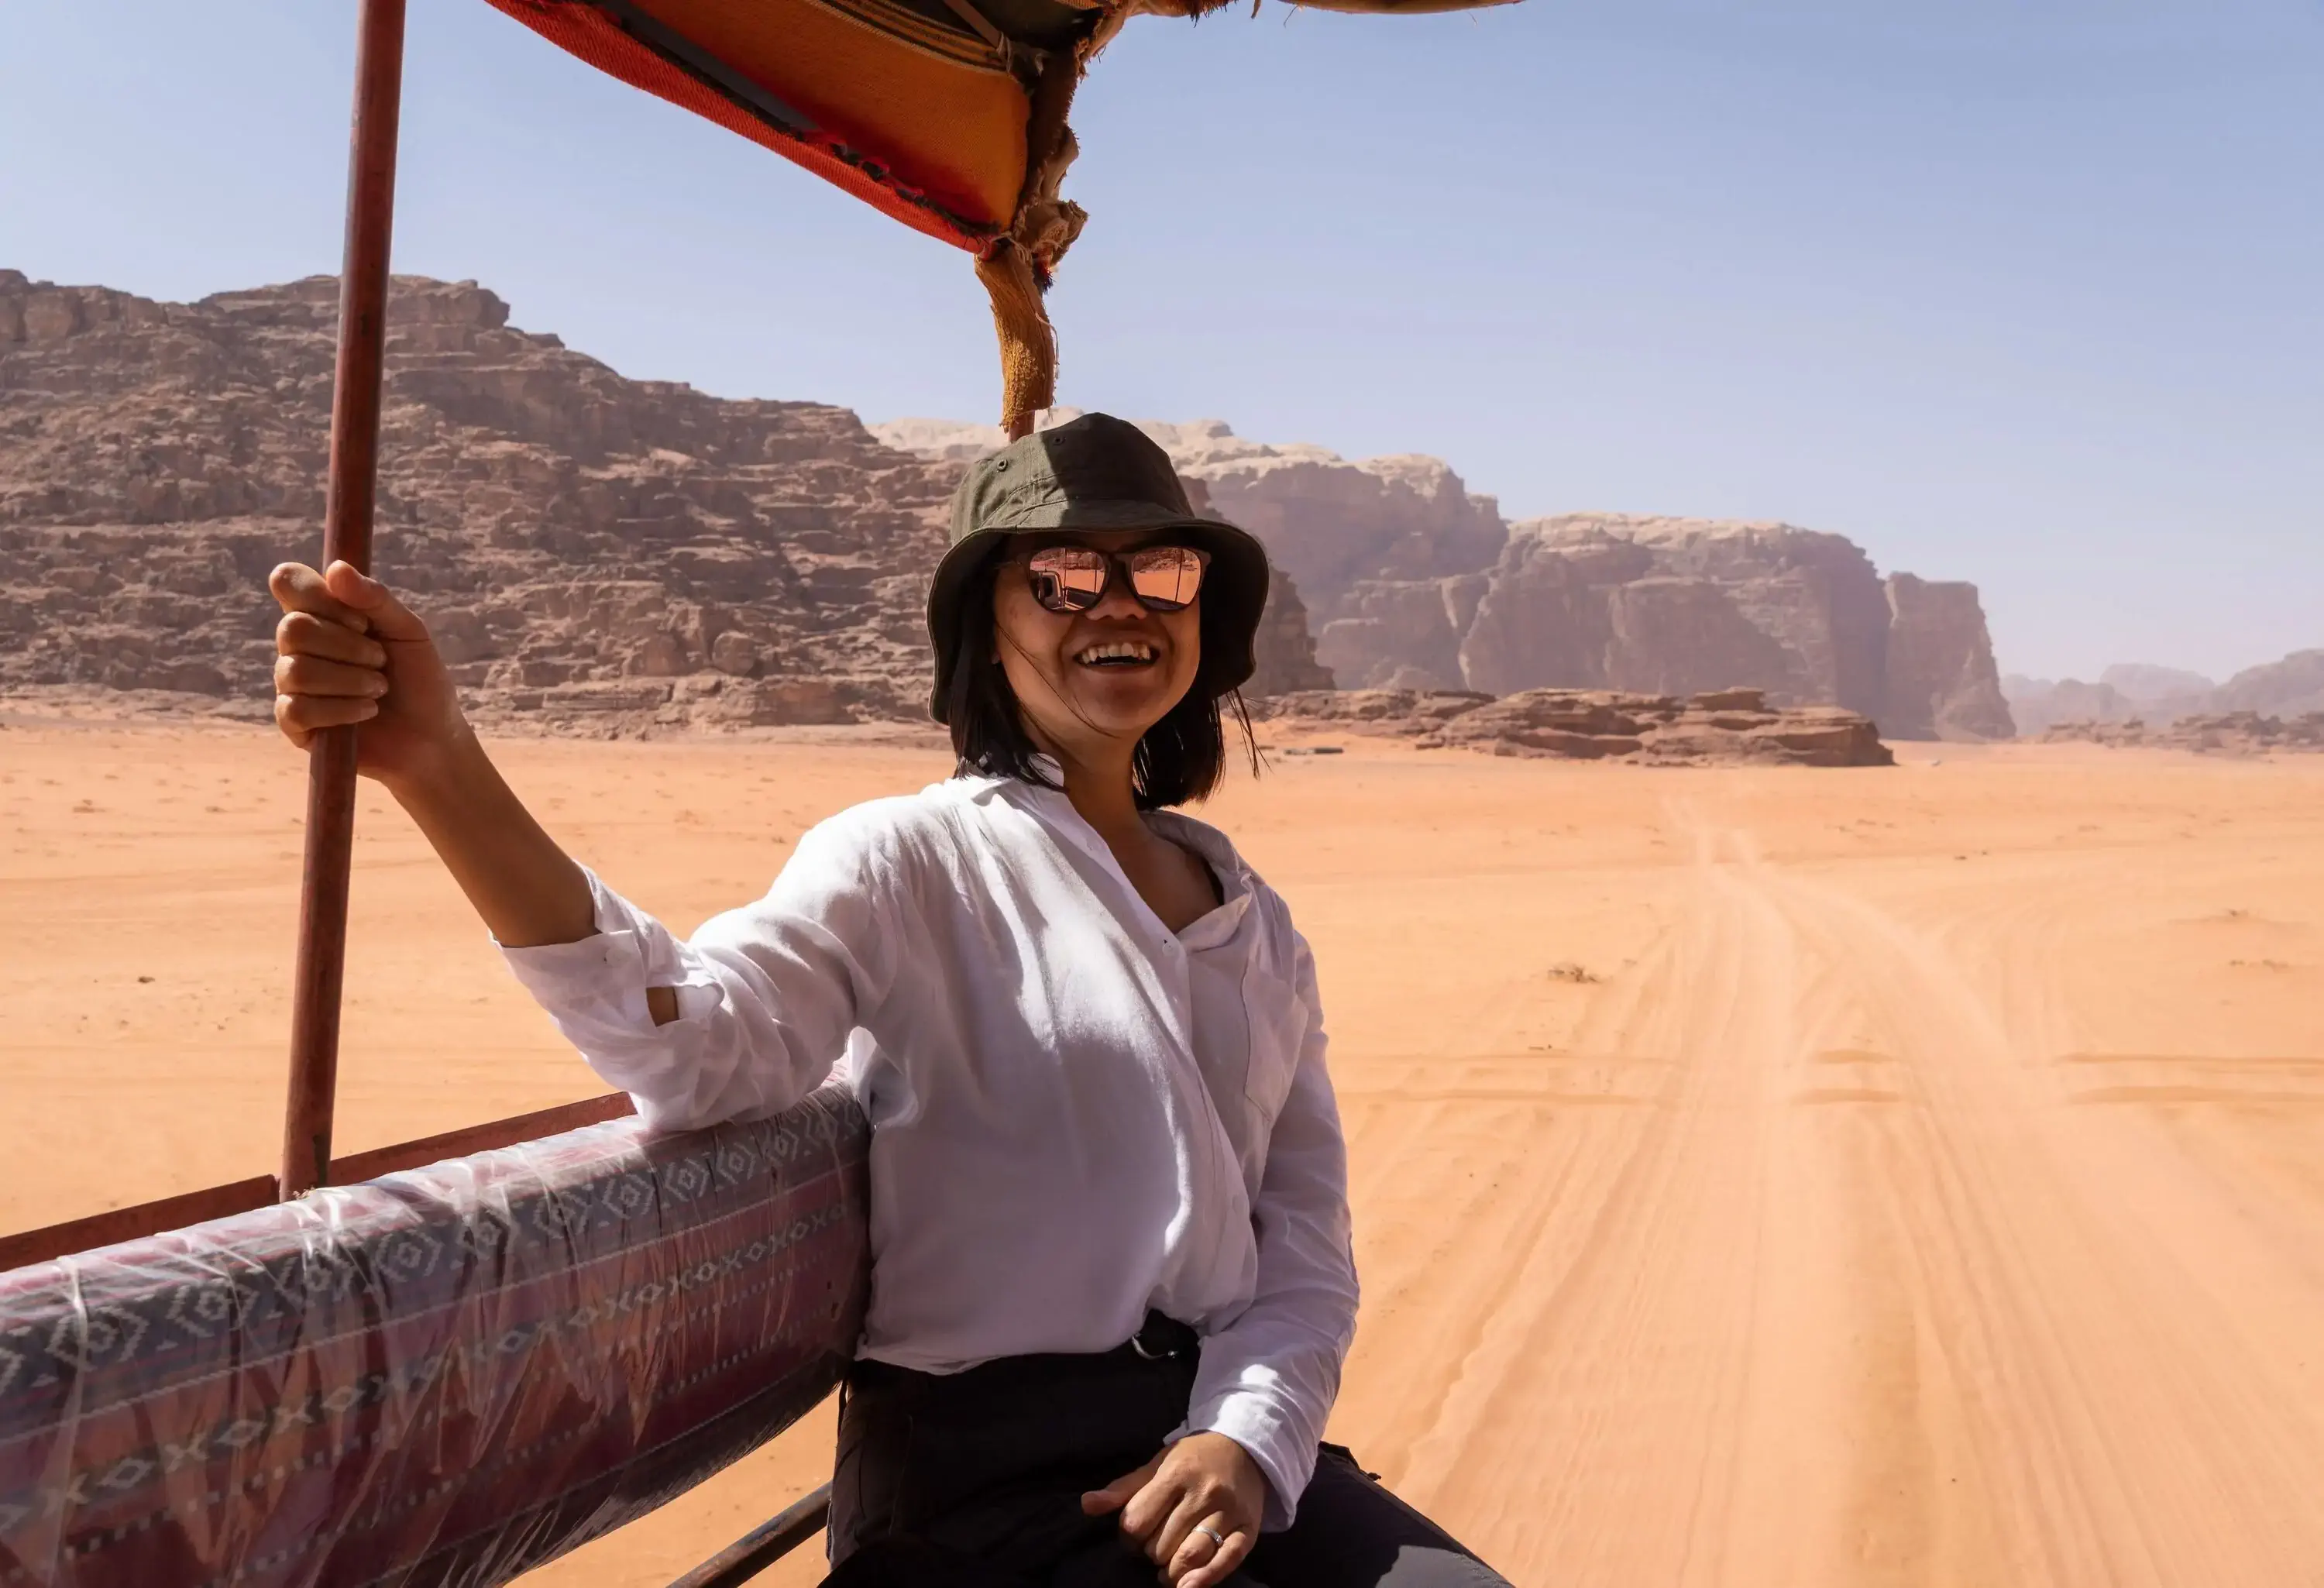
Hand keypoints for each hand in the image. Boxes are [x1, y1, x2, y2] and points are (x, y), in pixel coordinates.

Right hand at [269, 559, 466, 789]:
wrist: (433, 736)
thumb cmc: (421, 680)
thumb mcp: (409, 632)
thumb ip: (376, 599)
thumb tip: (336, 569)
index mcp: (322, 614)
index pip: (287, 581)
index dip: (317, 595)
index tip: (360, 618)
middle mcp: (298, 645)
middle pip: (292, 628)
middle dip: (348, 647)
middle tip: (380, 661)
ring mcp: (291, 684)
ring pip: (295, 670)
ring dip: (351, 680)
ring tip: (379, 689)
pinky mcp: (294, 723)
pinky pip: (297, 708)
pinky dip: (341, 710)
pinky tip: (366, 712)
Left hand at [1082, 1433, 1266, 1587]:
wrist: (1245, 1448)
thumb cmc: (1193, 1459)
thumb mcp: (1157, 1464)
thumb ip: (1124, 1488)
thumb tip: (1087, 1505)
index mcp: (1176, 1474)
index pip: (1137, 1522)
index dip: (1127, 1537)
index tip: (1134, 1535)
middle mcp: (1203, 1492)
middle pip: (1161, 1544)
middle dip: (1150, 1553)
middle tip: (1155, 1546)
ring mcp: (1228, 1511)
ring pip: (1190, 1556)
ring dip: (1172, 1572)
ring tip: (1166, 1571)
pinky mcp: (1248, 1529)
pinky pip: (1227, 1560)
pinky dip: (1206, 1578)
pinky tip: (1188, 1586)